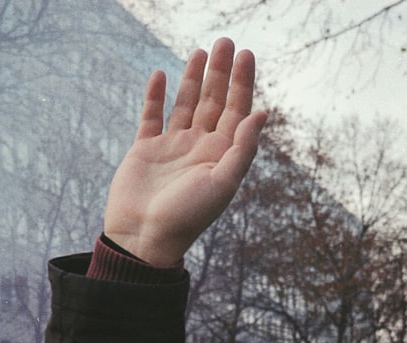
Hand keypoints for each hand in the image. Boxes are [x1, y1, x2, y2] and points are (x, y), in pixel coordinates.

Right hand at [104, 38, 266, 266]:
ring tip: (200, 51)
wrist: (144, 237)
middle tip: (225, 41)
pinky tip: (159, 75)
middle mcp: (199, 147)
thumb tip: (262, 113)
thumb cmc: (186, 217)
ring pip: (186, 104)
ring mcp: (171, 147)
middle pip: (214, 101)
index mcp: (220, 155)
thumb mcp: (222, 184)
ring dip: (193, 78)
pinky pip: (152, 117)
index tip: (246, 54)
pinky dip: (155, 96)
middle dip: (220, 72)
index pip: (237, 111)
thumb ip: (242, 149)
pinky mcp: (145, 150)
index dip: (242, 82)